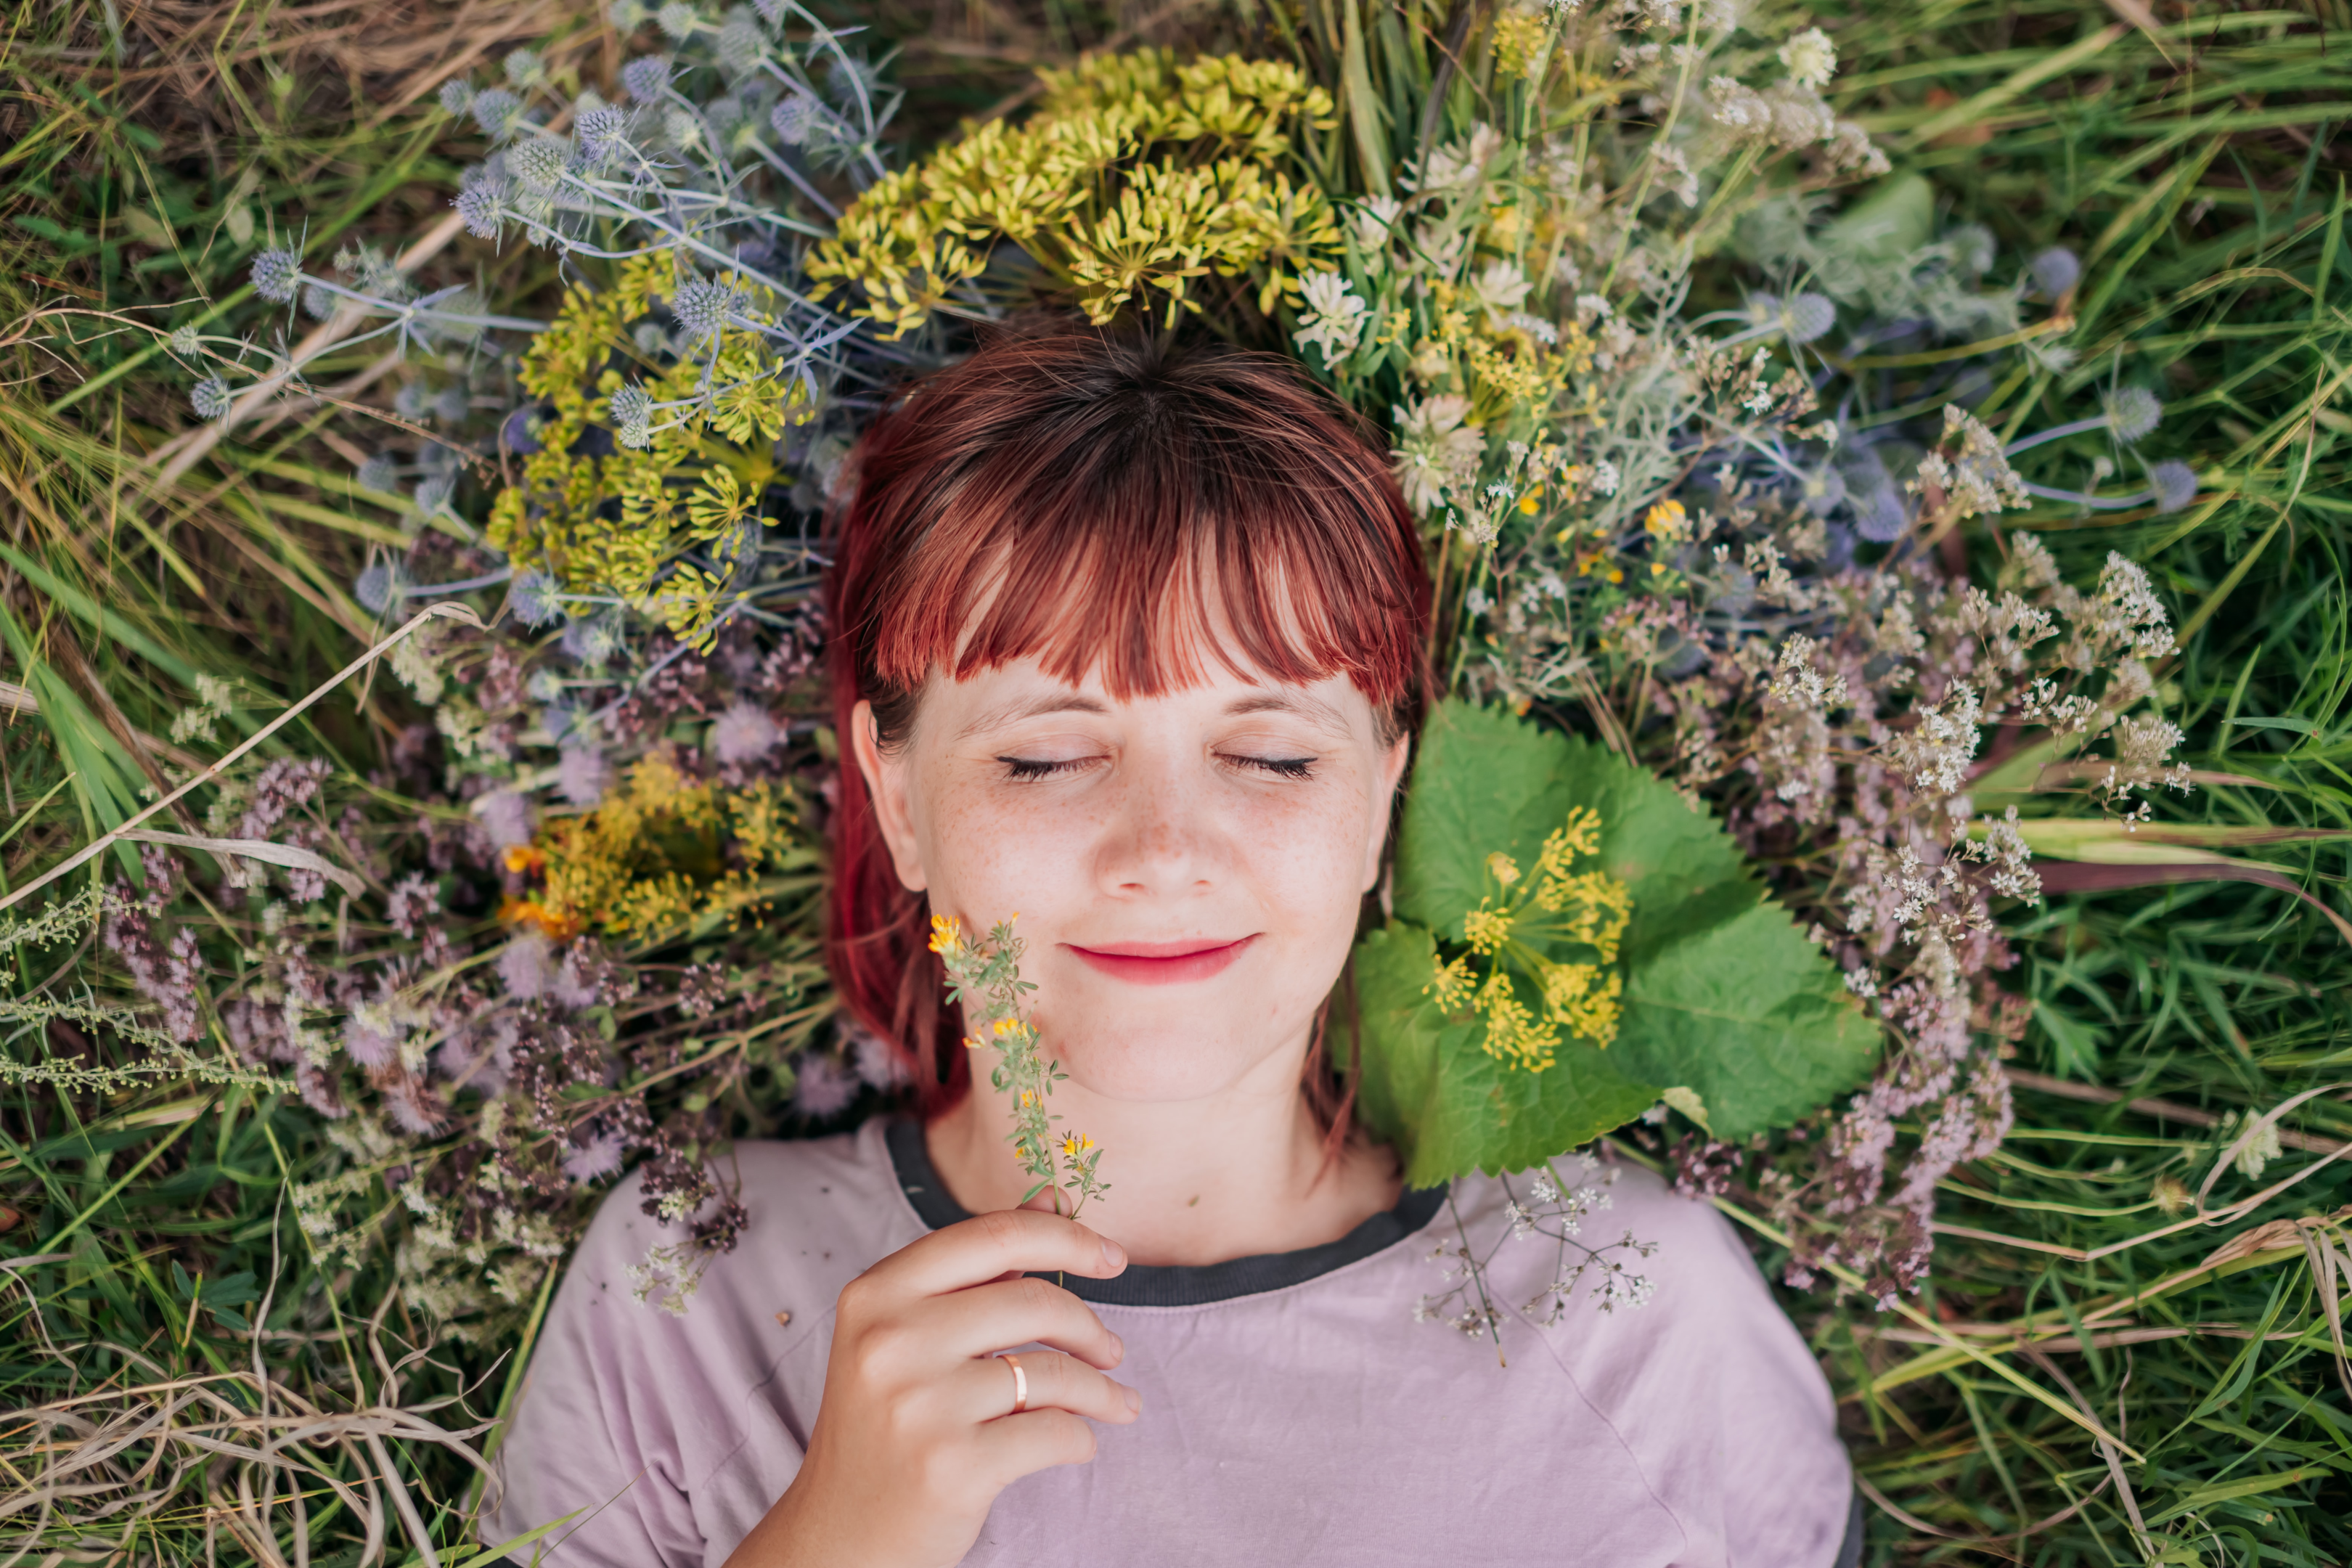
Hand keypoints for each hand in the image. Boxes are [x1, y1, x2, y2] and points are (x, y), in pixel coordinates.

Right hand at [723, 1208, 1139, 1567]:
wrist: (840, 1536)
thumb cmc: (886, 1426)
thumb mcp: (910, 1334)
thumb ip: (979, 1267)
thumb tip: (1054, 1197)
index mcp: (877, 1292)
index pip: (995, 1235)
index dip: (1067, 1237)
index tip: (1111, 1257)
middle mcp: (890, 1339)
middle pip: (1034, 1300)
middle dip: (1090, 1326)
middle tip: (1111, 1350)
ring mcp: (919, 1403)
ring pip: (1053, 1372)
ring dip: (1101, 1389)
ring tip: (1116, 1403)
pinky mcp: (952, 1465)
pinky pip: (1055, 1433)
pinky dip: (1082, 1438)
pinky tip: (1078, 1444)